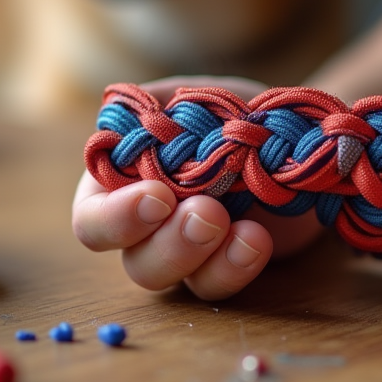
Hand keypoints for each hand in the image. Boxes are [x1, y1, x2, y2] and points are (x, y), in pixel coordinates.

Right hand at [72, 76, 322, 299]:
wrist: (289, 138)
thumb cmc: (231, 112)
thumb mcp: (193, 96)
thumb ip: (156, 106)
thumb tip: (128, 118)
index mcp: (122, 182)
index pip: (92, 216)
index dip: (116, 216)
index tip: (158, 197)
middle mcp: (144, 224)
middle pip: (131, 259)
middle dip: (168, 242)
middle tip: (209, 212)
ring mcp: (183, 250)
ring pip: (171, 280)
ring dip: (201, 258)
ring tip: (244, 229)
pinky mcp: (221, 266)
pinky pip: (214, 286)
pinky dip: (236, 265)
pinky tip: (258, 238)